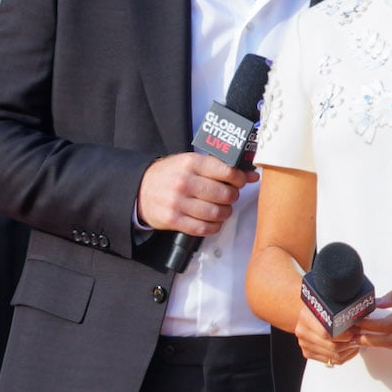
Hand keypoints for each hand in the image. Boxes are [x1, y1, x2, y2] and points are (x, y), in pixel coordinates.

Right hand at [136, 152, 258, 234]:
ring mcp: (178, 202)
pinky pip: (203, 228)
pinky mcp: (173, 220)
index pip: (226, 171)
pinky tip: (213, 221)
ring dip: (225, 213)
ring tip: (222, 208)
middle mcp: (184, 182)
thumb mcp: (191, 162)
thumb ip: (219, 167)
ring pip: (216, 213)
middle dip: (232, 196)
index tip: (240, 181)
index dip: (239, 178)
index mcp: (191, 163)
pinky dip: (214, 226)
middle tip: (229, 195)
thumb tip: (251, 175)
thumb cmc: (170, 174)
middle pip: (224, 194)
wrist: (140, 188)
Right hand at [294, 302, 359, 366]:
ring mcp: (304, 344)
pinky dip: (344, 356)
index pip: (327, 332)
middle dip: (349, 343)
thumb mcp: (329, 304)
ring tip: (356, 342)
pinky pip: (330, 361)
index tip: (356, 330)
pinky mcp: (308, 353)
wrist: (309, 313)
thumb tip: (360, 321)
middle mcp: (303, 332)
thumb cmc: (321, 308)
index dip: (344, 334)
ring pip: (333, 356)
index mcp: (306, 316)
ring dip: (348, 350)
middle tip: (359, 337)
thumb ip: (341, 312)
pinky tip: (350, 349)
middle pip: (331, 346)